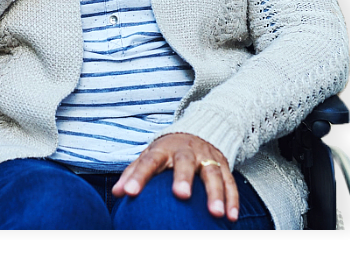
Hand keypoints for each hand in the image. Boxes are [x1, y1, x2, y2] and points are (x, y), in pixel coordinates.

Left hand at [112, 133, 238, 221]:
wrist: (197, 131)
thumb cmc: (167, 152)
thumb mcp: (150, 156)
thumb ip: (133, 172)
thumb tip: (116, 193)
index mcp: (163, 148)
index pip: (149, 160)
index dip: (139, 176)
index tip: (130, 193)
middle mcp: (186, 150)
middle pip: (185, 161)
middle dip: (183, 177)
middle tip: (181, 195)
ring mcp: (206, 156)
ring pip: (212, 172)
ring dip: (215, 193)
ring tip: (216, 214)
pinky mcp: (223, 165)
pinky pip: (229, 181)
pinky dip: (232, 199)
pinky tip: (232, 219)